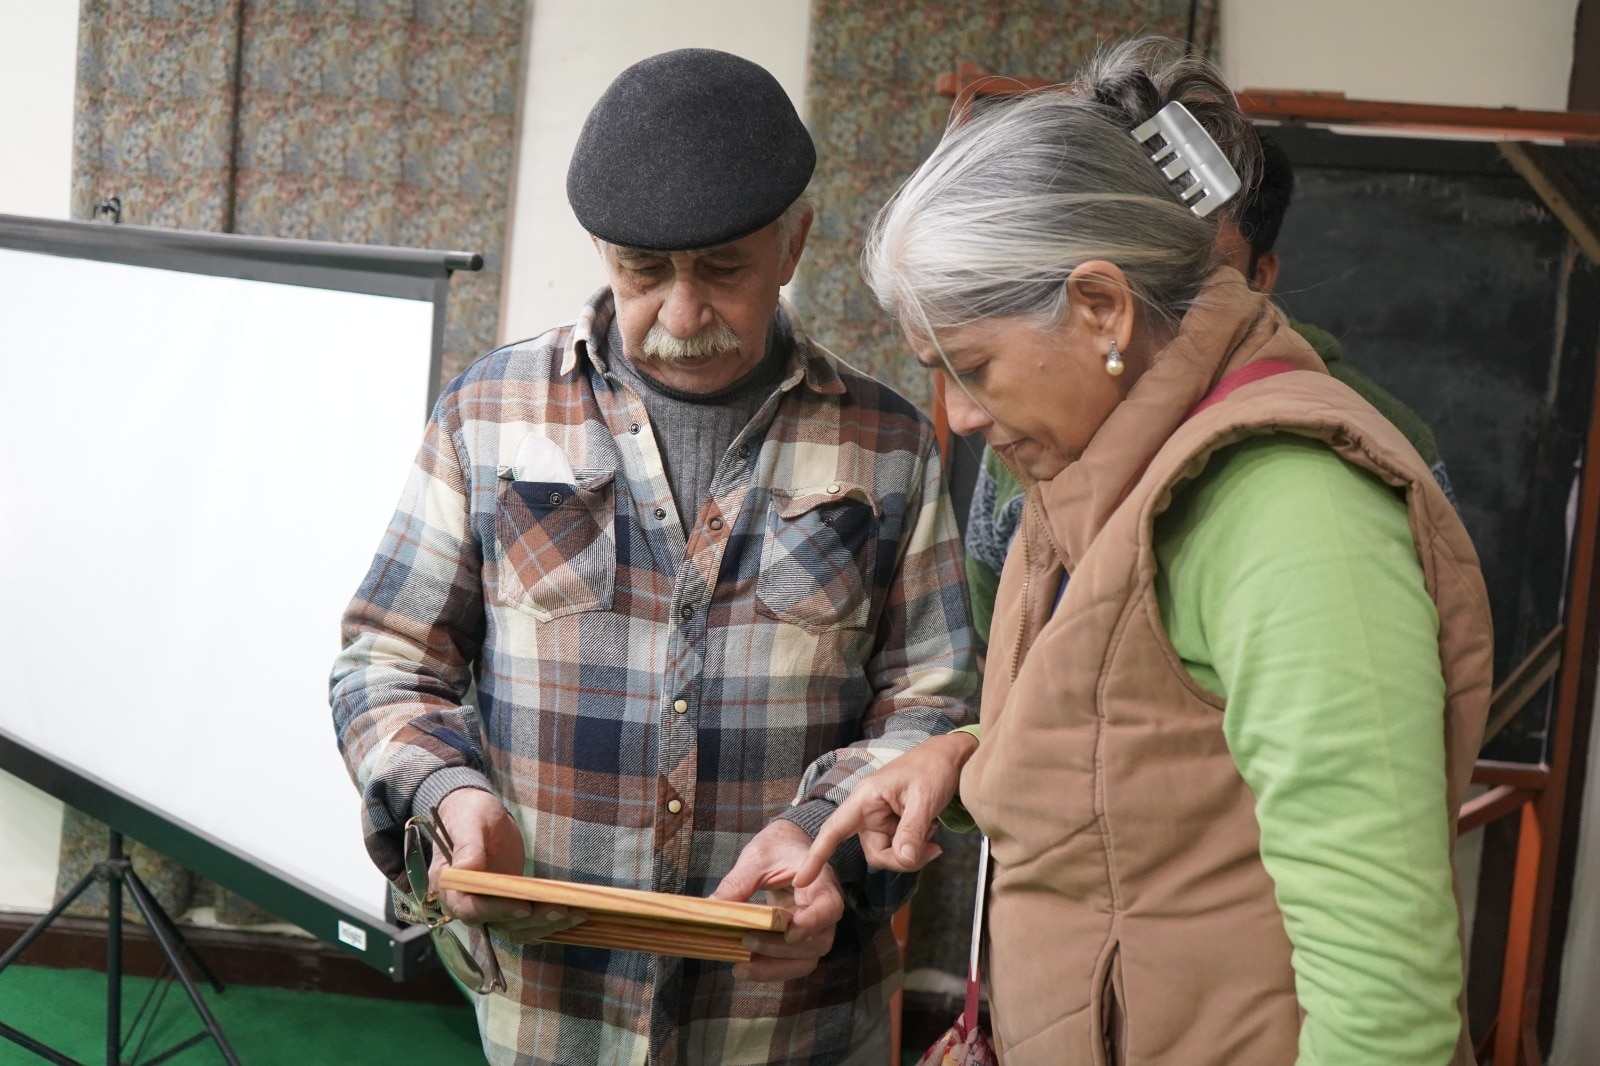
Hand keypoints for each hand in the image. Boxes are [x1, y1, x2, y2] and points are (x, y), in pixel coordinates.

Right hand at [432, 788, 585, 941]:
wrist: (477, 813)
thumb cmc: (468, 813)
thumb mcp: (468, 823)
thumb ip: (467, 848)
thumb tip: (466, 870)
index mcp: (450, 886)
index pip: (470, 909)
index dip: (497, 912)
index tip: (525, 907)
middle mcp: (467, 902)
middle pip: (499, 923)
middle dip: (532, 920)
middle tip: (562, 909)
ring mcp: (490, 904)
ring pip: (517, 926)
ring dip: (546, 924)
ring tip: (576, 912)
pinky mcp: (508, 902)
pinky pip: (527, 920)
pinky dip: (548, 921)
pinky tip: (573, 914)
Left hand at [712, 819, 843, 981]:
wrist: (787, 847)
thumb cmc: (777, 847)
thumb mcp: (757, 858)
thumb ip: (739, 882)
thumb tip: (712, 906)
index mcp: (821, 883)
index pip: (829, 908)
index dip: (812, 923)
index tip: (788, 932)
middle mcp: (824, 911)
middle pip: (817, 943)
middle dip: (781, 949)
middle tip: (747, 942)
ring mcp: (814, 929)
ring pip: (806, 960)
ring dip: (774, 968)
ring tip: (741, 967)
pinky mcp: (800, 940)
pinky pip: (792, 962)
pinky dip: (770, 969)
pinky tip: (743, 968)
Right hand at [792, 731, 977, 888]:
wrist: (948, 758)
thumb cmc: (931, 768)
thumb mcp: (924, 799)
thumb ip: (912, 831)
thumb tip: (905, 860)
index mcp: (865, 798)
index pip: (834, 830)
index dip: (817, 856)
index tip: (801, 881)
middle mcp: (867, 811)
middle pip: (876, 853)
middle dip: (902, 858)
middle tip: (931, 849)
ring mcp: (880, 820)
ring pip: (889, 855)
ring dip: (912, 852)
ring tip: (932, 830)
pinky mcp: (892, 825)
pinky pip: (899, 849)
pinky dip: (916, 847)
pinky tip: (930, 829)